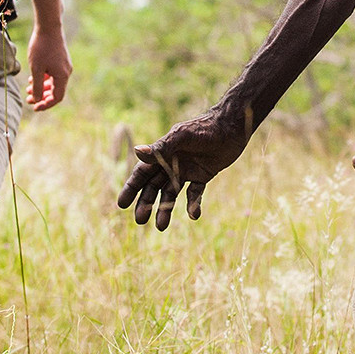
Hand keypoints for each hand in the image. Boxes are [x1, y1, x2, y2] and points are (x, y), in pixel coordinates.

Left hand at [24, 25, 71, 108]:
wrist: (49, 27)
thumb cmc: (41, 47)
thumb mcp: (36, 69)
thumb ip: (36, 86)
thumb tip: (37, 99)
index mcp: (62, 76)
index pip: (57, 97)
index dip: (46, 104)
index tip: (34, 107)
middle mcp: (66, 72)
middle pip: (56, 91)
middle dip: (42, 96)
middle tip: (28, 99)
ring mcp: (64, 66)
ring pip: (53, 82)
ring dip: (41, 87)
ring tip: (28, 88)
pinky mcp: (61, 60)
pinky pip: (53, 74)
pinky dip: (44, 78)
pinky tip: (33, 77)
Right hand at [116, 109, 247, 228]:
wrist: (232, 126)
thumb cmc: (204, 128)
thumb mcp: (181, 137)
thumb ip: (161, 148)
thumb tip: (136, 152)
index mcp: (163, 153)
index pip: (142, 173)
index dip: (132, 188)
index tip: (121, 205)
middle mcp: (172, 163)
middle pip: (154, 186)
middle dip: (146, 203)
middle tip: (140, 220)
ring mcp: (187, 170)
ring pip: (171, 193)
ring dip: (166, 209)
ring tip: (161, 227)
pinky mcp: (203, 175)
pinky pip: (195, 193)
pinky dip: (194, 205)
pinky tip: (194, 215)